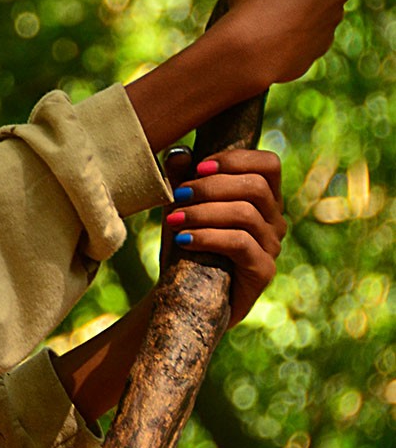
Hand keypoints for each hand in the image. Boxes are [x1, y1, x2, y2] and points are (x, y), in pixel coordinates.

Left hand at [161, 146, 286, 324]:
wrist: (184, 294)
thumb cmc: (186, 243)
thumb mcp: (181, 206)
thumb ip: (182, 178)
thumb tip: (178, 153)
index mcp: (261, 198)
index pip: (268, 164)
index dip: (236, 159)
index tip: (199, 166)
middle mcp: (273, 220)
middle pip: (255, 187)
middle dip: (211, 187)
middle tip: (179, 195)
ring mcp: (271, 246)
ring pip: (246, 214)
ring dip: (203, 212)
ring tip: (174, 219)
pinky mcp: (263, 271)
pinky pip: (240, 243)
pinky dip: (207, 236)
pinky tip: (184, 238)